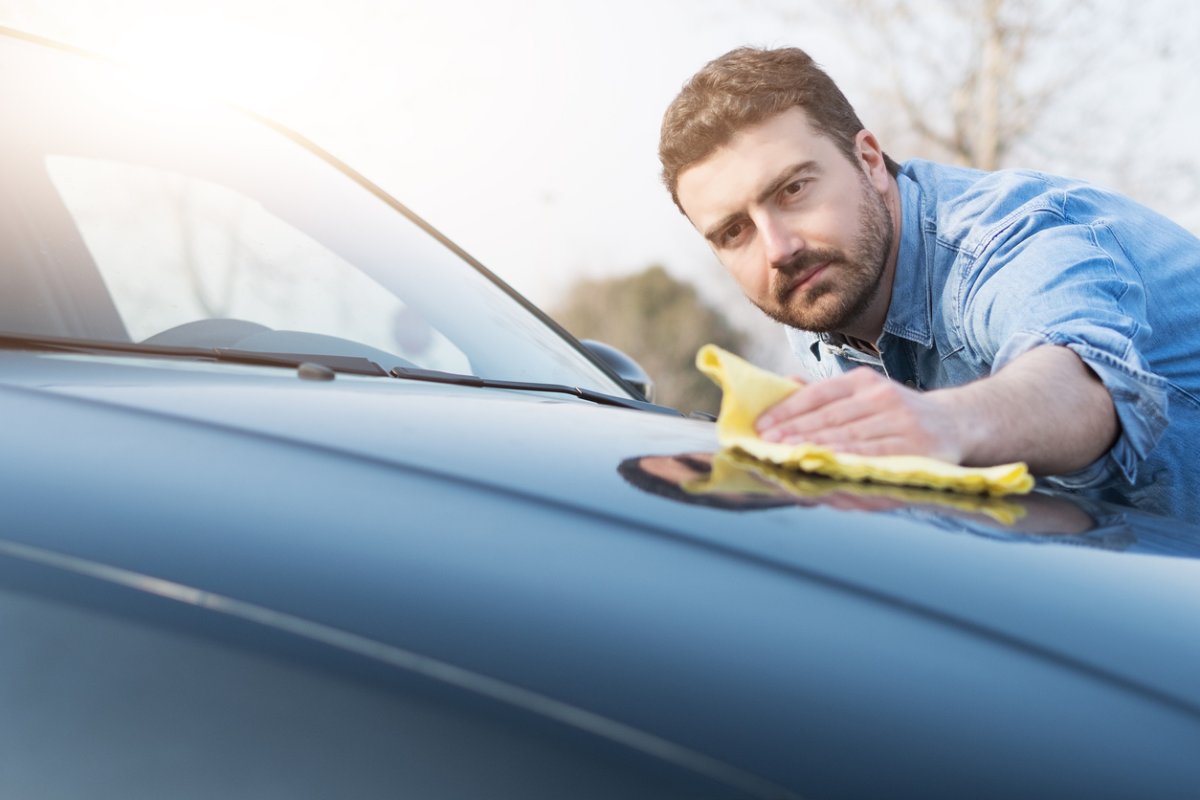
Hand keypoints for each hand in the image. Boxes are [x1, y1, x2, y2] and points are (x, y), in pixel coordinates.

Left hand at [754, 367, 964, 461]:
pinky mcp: (915, 449)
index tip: (761, 425)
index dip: (787, 410)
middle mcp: (883, 397)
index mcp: (864, 381)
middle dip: (794, 433)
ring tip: (786, 457)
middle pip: (830, 418)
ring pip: (849, 439)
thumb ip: (825, 394)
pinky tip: (824, 469)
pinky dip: (846, 465)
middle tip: (766, 445)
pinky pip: (873, 459)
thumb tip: (784, 384)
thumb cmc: (896, 412)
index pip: (818, 394)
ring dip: (815, 450)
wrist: (955, 424)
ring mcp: (901, 423)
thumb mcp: (864, 393)